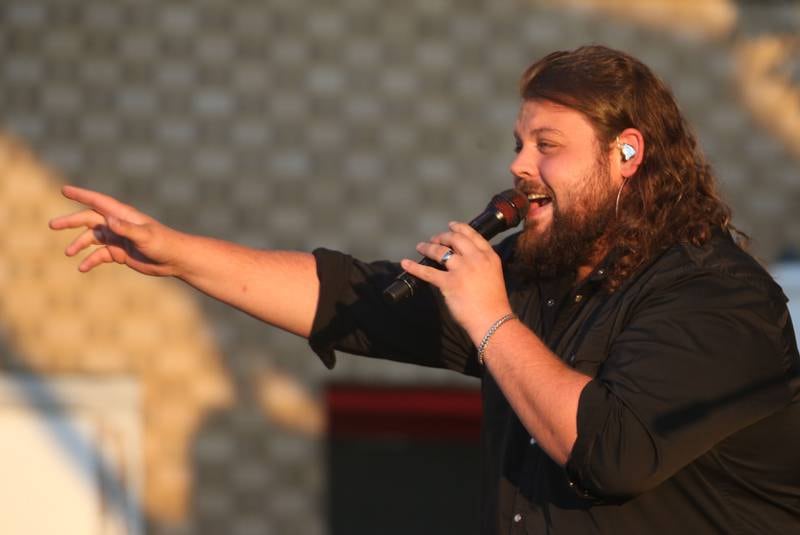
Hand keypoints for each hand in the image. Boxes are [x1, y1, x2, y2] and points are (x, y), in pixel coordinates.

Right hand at [49, 185, 182, 275]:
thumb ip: (126, 228)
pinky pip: (99, 255)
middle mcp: (118, 225)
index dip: (81, 195)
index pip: (98, 202)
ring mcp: (118, 239)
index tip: (64, 190)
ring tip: (68, 253)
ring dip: (79, 244)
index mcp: (123, 215)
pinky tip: (83, 267)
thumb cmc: (163, 244)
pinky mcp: (120, 253)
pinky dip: (90, 260)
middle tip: (52, 225)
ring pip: (92, 238)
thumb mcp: (144, 236)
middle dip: (71, 222)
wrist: (174, 260)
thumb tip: (108, 220)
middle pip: (89, 220)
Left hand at [400, 221, 512, 343]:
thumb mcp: (493, 274)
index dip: (459, 228)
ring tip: (420, 247)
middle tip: (434, 239)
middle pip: (455, 239)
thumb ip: (480, 264)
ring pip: (440, 251)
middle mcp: (475, 259)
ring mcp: (461, 269)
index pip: (472, 235)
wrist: (493, 320)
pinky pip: (427, 272)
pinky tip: (405, 263)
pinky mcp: (449, 282)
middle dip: (442, 236)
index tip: (451, 225)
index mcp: (489, 256)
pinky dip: (414, 267)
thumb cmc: (494, 302)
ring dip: (428, 247)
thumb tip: (461, 259)